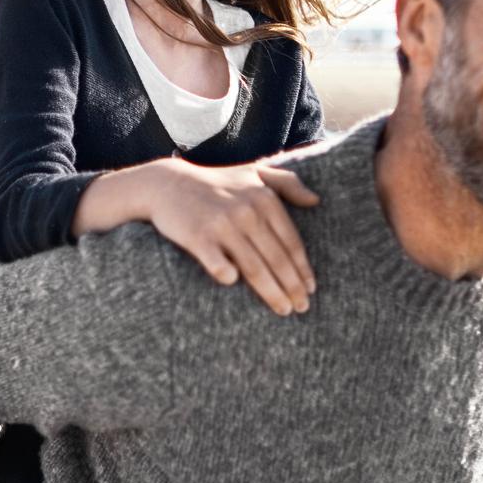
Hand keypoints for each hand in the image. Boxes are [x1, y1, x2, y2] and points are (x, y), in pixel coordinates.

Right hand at [80, 158, 318, 314]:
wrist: (166, 183)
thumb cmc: (214, 182)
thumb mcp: (253, 173)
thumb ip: (287, 182)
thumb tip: (316, 200)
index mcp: (264, 198)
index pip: (291, 241)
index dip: (303, 269)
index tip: (311, 289)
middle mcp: (247, 211)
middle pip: (277, 259)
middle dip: (293, 287)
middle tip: (302, 308)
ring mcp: (222, 224)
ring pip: (254, 267)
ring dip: (272, 292)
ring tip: (283, 310)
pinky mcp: (198, 237)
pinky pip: (219, 265)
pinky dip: (228, 276)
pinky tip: (234, 284)